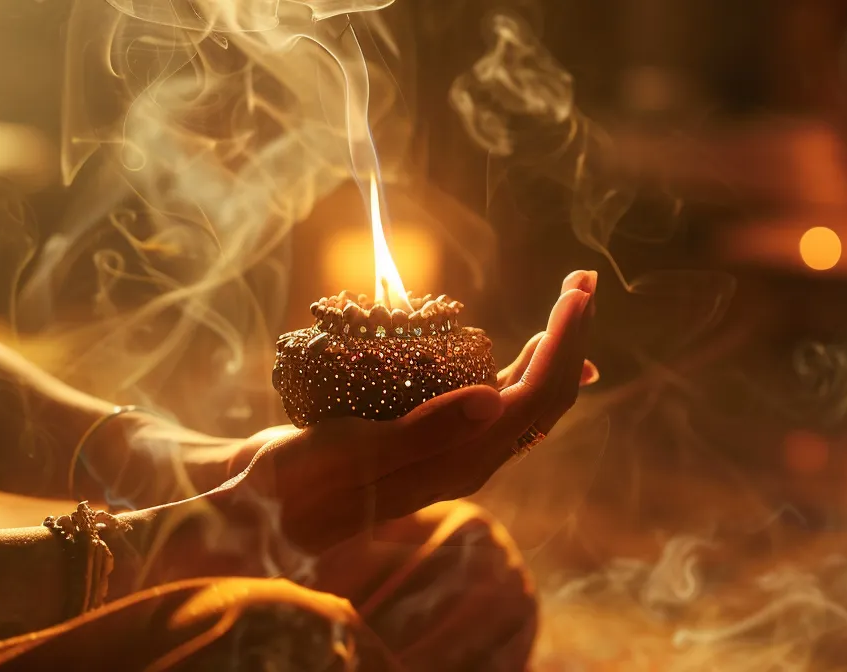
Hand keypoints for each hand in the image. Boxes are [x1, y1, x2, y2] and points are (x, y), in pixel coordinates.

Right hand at [211, 270, 599, 552]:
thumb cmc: (299, 478)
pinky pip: (497, 401)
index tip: (574, 293)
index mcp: (462, 462)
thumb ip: (422, 433)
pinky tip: (532, 347)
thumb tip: (494, 400)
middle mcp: (469, 459)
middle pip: (545, 397)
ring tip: (572, 301)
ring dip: (554, 348)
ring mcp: (454, 449)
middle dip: (570, 337)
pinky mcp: (434, 439)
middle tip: (583, 280)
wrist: (263, 503)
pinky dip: (523, 367)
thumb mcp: (352, 452)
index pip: (537, 400)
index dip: (564, 344)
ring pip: (527, 399)